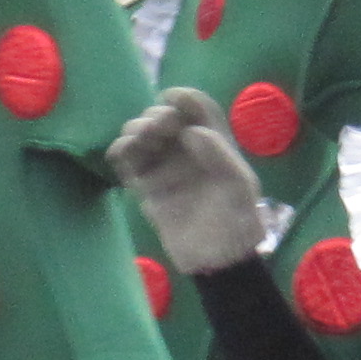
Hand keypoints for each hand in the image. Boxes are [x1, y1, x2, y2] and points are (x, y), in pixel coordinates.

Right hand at [107, 87, 267, 272]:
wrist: (219, 261)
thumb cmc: (239, 223)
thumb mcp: (240, 188)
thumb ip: (220, 156)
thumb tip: (190, 132)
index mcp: (215, 143)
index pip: (197, 107)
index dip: (184, 98)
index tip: (172, 100)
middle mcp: (188, 151)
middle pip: (164, 117)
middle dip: (156, 115)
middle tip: (156, 127)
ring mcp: (165, 167)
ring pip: (142, 136)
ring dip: (135, 129)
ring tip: (139, 140)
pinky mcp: (147, 187)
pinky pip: (128, 162)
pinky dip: (120, 151)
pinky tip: (121, 152)